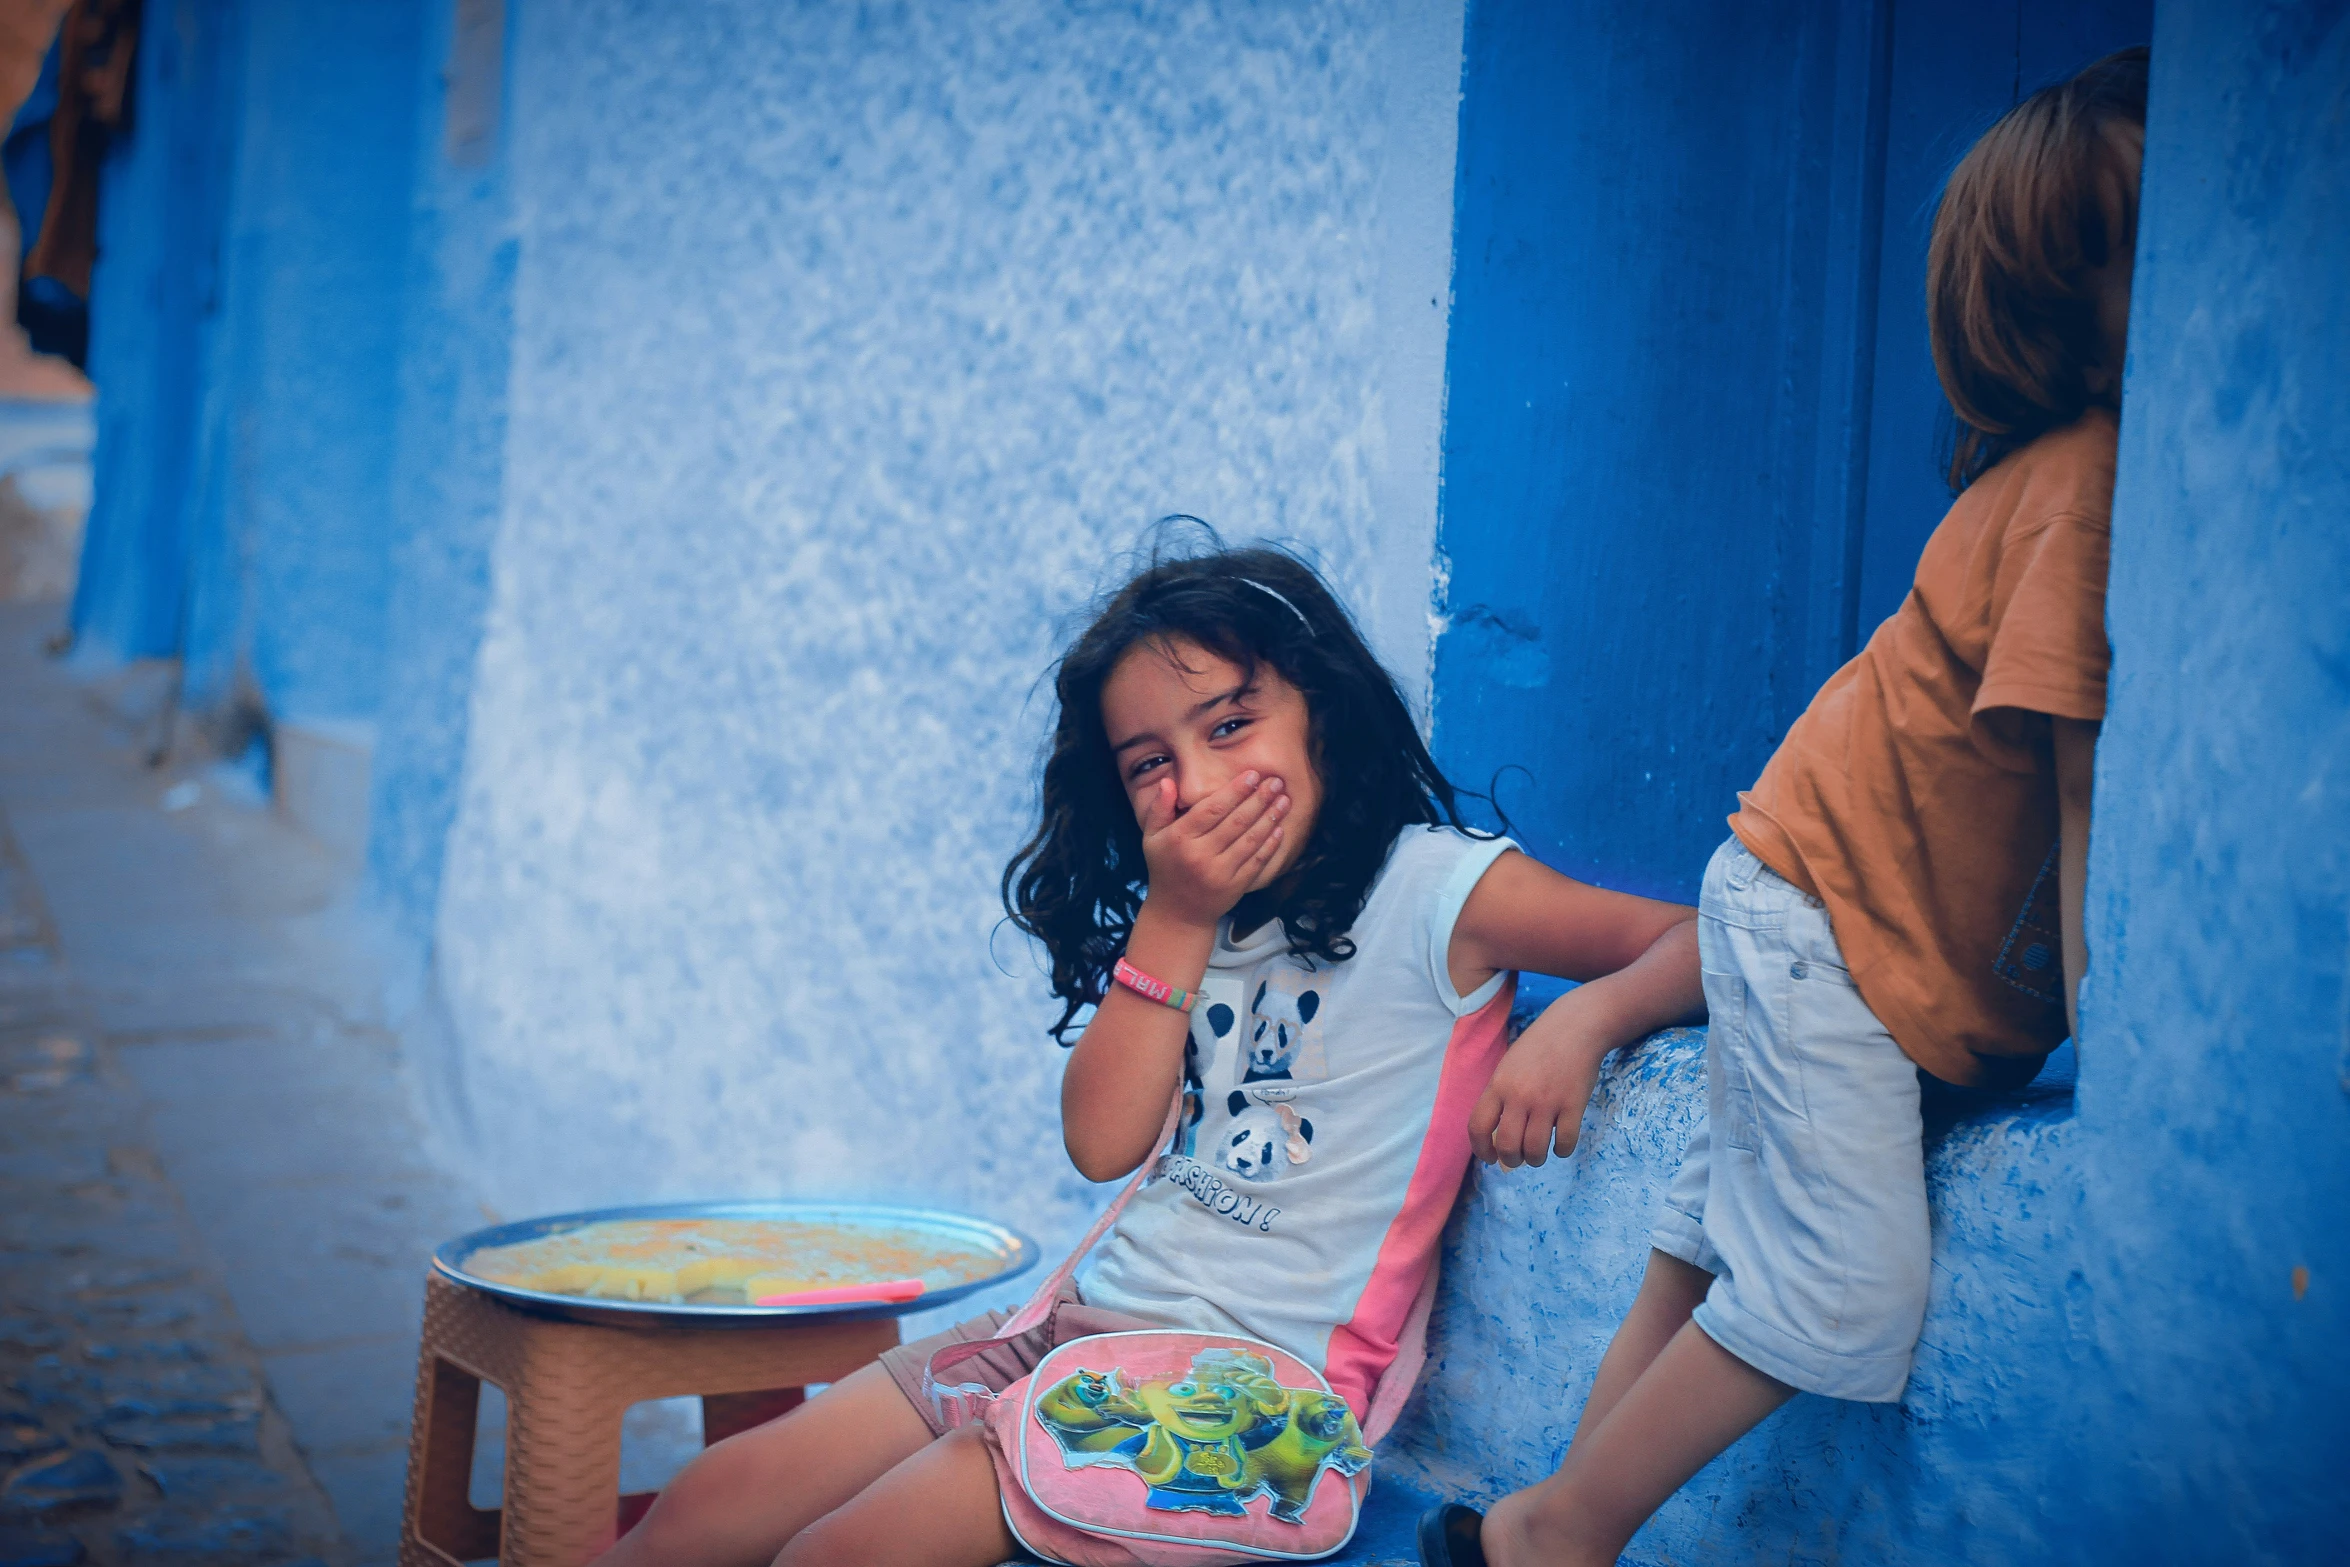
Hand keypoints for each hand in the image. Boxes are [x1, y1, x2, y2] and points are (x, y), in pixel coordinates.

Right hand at [1136, 771, 1289, 928]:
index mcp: (1180, 839)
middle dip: (1259, 799)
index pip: (1212, 809)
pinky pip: (1257, 861)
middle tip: (1276, 781)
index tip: (1253, 775)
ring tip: (1284, 800)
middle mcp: (1200, 855)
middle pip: (1236, 821)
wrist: (1177, 913)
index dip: (1235, 791)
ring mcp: (1219, 873)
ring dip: (1270, 818)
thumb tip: (1168, 782)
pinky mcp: (1235, 887)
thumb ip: (1158, 808)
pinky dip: (1271, 844)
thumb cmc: (1165, 868)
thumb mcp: (1152, 837)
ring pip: (1250, 839)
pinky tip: (1280, 828)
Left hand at [1468, 1000, 1608, 1167]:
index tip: (1490, 1158)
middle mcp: (1519, 1095)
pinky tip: (1561, 1143)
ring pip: (1535, 1150)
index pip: (1477, 1126)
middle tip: (1518, 1159)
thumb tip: (1497, 1138)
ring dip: (1535, 1159)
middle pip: (1507, 1145)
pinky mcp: (1573, 1105)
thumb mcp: (1509, 1067)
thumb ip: (1501, 1098)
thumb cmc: (1539, 1049)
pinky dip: (1562, 1150)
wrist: (1575, 1027)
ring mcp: (1547, 1101)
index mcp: (1498, 1085)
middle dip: (1511, 1160)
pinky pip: (1564, 1143)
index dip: (1480, 1150)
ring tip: (1538, 1154)